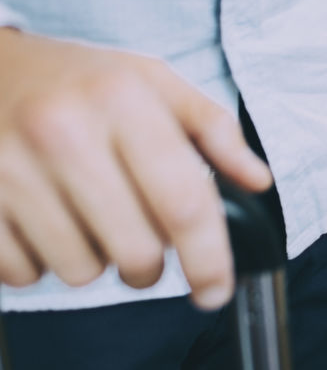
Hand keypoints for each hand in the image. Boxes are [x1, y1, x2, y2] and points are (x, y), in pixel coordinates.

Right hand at [0, 30, 272, 307]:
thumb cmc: (78, 79)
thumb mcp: (152, 80)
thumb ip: (213, 128)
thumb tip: (258, 180)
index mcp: (122, 101)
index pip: (184, 203)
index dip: (209, 260)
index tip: (216, 289)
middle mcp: (64, 133)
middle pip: (136, 250)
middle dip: (150, 267)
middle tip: (143, 248)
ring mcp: (8, 169)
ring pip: (80, 270)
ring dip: (94, 262)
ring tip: (87, 221)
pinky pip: (22, 273)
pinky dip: (39, 264)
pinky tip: (42, 226)